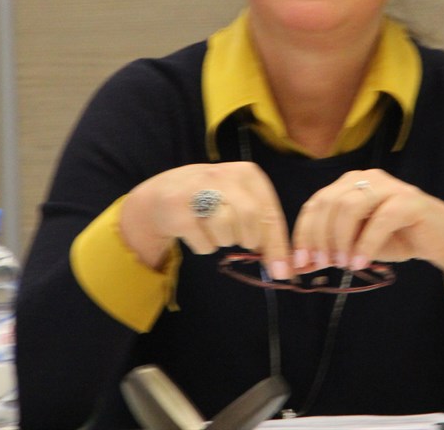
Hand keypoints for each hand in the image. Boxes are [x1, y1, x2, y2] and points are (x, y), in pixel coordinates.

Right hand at [119, 161, 292, 278]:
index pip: (269, 212)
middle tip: (238, 239)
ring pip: (227, 234)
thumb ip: (261, 224)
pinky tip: (196, 231)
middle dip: (248, 239)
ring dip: (223, 241)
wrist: (159, 195)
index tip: (284, 272)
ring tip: (212, 228)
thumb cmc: (209, 200)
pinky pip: (205, 245)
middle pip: (251, 220)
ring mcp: (197, 191)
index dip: (278, 245)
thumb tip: (282, 265)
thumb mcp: (239, 200)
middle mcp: (222, 176)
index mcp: (246, 173)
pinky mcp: (177, 210)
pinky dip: (204, 246)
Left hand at [290, 169, 443, 282]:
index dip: (304, 233)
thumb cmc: (398, 238)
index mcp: (349, 185)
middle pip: (329, 203)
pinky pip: (381, 219)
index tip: (300, 263)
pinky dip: (366, 244)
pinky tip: (361, 262)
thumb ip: (331, 250)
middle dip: (319, 237)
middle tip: (321, 265)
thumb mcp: (357, 246)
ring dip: (340, 239)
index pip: (317, 204)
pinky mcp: (410, 201)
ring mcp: (389, 187)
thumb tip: (298, 266)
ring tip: (343, 265)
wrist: (443, 239)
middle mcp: (367, 179)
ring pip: (350, 206)